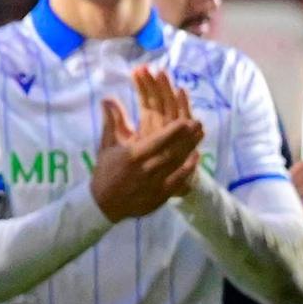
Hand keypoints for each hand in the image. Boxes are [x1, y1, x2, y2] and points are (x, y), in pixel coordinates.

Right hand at [85, 67, 204, 222]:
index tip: (185, 120)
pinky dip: (188, 169)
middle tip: (198, 123)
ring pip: (176, 164)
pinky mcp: (160, 196)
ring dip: (190, 148)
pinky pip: (178, 181)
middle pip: (171, 151)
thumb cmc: (105, 173)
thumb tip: (107, 98)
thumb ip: (111, 123)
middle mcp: (145, 170)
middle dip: (186, 138)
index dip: (173, 132)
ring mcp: (154, 184)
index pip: (156, 142)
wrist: (102, 204)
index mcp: (131, 157)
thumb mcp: (106, 147)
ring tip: (200, 134)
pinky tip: (196, 156)